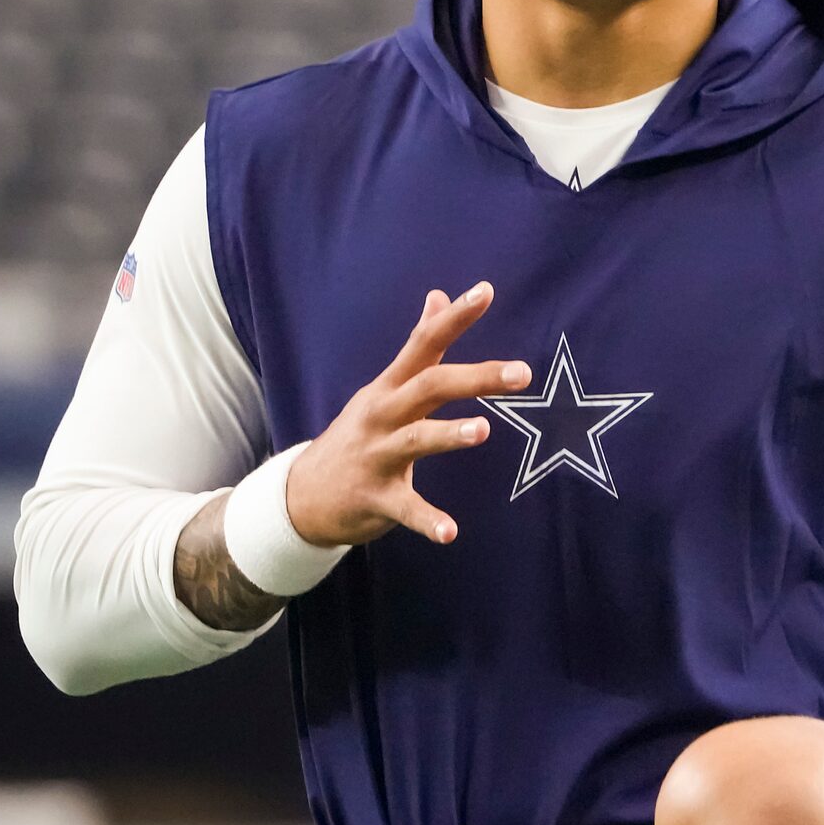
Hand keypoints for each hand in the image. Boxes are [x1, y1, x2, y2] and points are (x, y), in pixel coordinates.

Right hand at [287, 283, 527, 547]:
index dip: (454, 317)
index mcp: (390, 387)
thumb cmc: (359, 435)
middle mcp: (382, 415)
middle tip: (521, 373)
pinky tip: (451, 532)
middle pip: (428, 386)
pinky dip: (428, 521)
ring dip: (448, 434)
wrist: (302, 495)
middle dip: (474, 377)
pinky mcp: (374, 497)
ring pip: (414, 440)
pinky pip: (405, 508)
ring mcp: (376, 455)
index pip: (423, 343)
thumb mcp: (385, 387)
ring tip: (483, 430)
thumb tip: (439, 295)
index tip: (486, 291)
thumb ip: (417, 348)